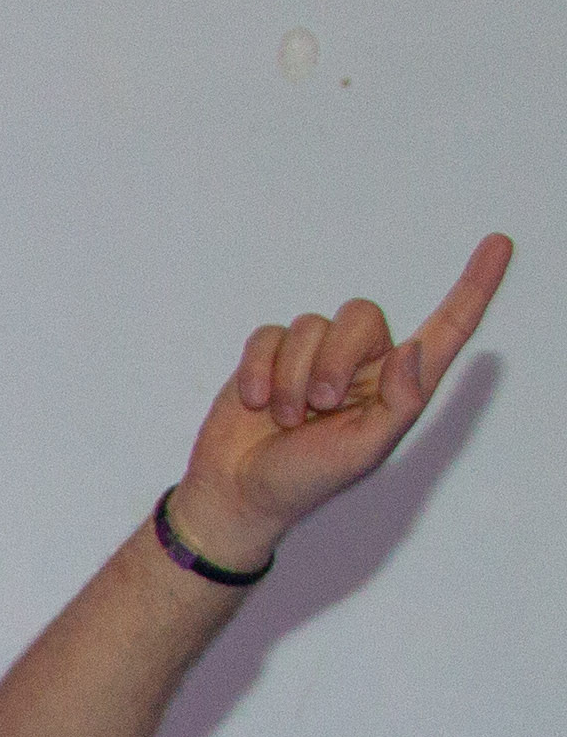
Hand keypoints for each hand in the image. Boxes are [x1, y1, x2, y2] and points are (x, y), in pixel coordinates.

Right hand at [162, 233, 510, 573]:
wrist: (236, 491)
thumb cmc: (306, 477)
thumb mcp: (365, 451)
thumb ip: (400, 402)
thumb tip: (413, 351)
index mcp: (397, 384)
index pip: (446, 328)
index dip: (474, 287)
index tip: (500, 245)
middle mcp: (362, 362)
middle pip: (362, 316)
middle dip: (334, 360)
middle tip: (319, 405)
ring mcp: (314, 355)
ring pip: (311, 326)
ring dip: (291, 377)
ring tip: (283, 418)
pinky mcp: (270, 355)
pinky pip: (269, 335)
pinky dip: (260, 370)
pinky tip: (255, 403)